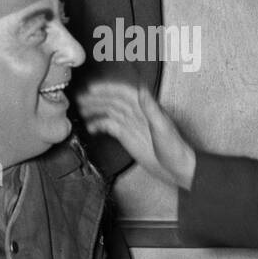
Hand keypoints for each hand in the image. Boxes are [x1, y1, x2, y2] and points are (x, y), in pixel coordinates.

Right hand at [78, 82, 196, 189]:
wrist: (177, 169)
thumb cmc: (175, 149)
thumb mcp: (163, 128)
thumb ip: (151, 108)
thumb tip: (142, 89)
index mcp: (146, 107)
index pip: (123, 93)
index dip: (107, 89)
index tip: (92, 89)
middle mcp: (137, 113)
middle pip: (113, 101)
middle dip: (96, 98)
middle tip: (80, 99)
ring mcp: (132, 125)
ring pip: (110, 112)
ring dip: (95, 110)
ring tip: (81, 110)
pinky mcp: (128, 136)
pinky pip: (110, 127)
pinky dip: (99, 125)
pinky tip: (91, 128)